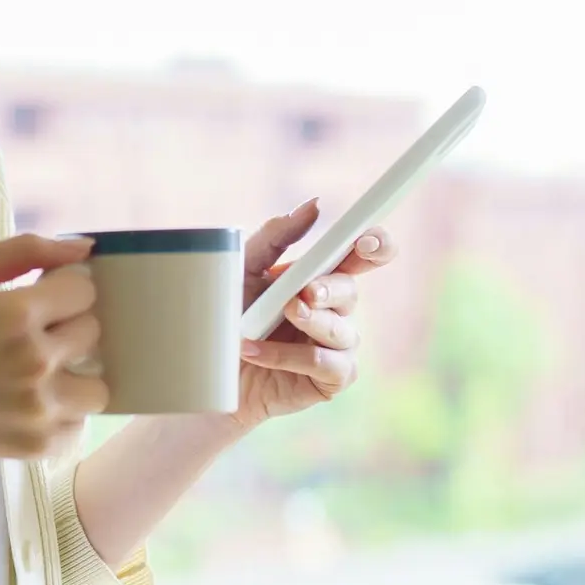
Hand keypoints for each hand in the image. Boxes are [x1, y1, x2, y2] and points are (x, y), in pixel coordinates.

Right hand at [0, 232, 107, 461]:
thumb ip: (26, 249)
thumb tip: (85, 248)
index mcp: (17, 314)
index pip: (84, 291)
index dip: (62, 291)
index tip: (41, 301)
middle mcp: (37, 362)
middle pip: (93, 333)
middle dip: (68, 329)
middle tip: (34, 337)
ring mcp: (42, 408)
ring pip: (99, 386)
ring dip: (76, 377)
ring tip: (43, 375)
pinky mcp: (43, 443)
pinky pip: (81, 424)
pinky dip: (63, 415)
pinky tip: (32, 404)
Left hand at [232, 199, 397, 430]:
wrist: (209, 369)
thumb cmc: (229, 313)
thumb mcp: (243, 267)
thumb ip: (276, 236)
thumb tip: (315, 205)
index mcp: (319, 277)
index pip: (361, 257)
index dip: (375, 245)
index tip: (365, 240)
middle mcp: (334, 310)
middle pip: (351, 291)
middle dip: (330, 289)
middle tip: (306, 292)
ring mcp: (335, 346)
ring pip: (342, 330)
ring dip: (311, 322)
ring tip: (278, 318)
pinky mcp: (329, 379)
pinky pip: (325, 364)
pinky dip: (287, 356)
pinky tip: (254, 351)